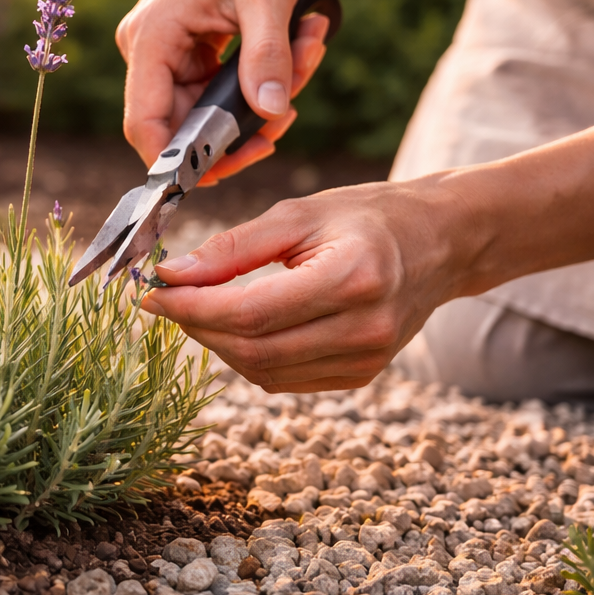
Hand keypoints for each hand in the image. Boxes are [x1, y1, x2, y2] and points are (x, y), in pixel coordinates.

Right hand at [117, 0, 327, 182]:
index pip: (147, 124)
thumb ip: (268, 56)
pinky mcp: (187, 51)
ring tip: (308, 50)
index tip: (226, 171)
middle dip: (242, 126)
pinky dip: (259, 79)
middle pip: (182, 125)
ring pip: (209, 109)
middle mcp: (147, 49)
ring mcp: (166, 52)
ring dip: (262, 98)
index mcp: (151, 37)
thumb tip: (271, 114)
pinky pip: (219, 88)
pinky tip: (298, 43)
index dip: (177, 161)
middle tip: (292, 112)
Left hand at [139, 181, 462, 391]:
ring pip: (264, 372)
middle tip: (168, 300)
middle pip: (253, 351)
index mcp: (352, 278)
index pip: (250, 313)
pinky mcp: (361, 376)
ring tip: (199, 309)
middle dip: (198, 328)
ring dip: (219, 345)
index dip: (192, 309)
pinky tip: (239, 326)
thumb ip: (232, 247)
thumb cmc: (367, 216)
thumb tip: (171, 275)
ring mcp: (367, 361)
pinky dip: (250, 357)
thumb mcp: (298, 215)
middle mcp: (364, 329)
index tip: (153, 293)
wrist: (440, 243)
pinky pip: (285, 379)